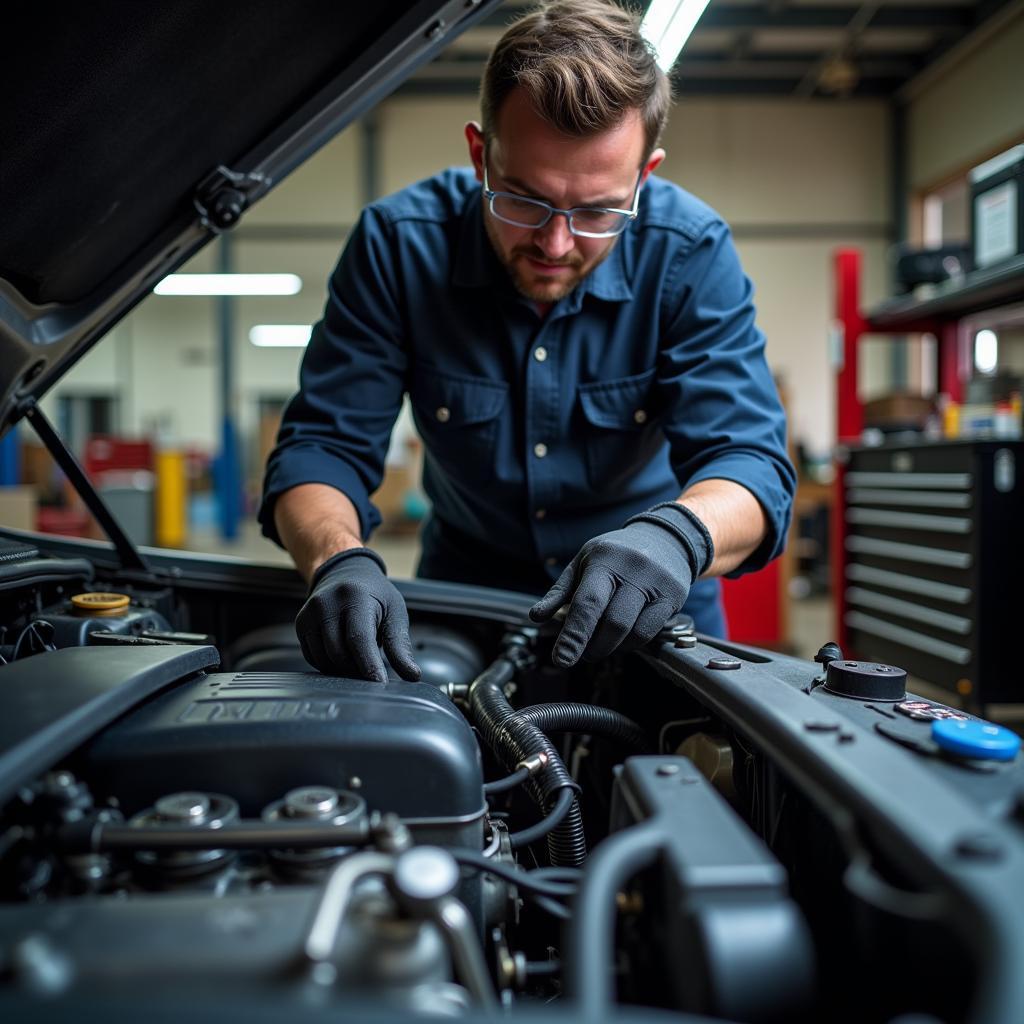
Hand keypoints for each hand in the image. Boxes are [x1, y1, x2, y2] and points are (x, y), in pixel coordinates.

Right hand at [296, 549, 420, 682]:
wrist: (345, 574)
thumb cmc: (375, 596)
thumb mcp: (394, 613)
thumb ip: (400, 646)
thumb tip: (412, 675)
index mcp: (355, 597)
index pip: (359, 638)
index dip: (369, 665)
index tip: (379, 684)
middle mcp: (327, 603)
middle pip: (340, 653)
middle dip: (358, 668)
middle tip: (372, 666)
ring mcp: (310, 614)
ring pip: (325, 660)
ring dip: (343, 668)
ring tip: (359, 656)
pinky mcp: (301, 624)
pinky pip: (314, 658)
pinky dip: (330, 664)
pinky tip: (343, 653)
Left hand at [529, 503, 711, 666]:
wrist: (664, 538)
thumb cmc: (615, 554)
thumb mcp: (583, 562)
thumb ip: (559, 591)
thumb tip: (536, 617)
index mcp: (605, 560)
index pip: (588, 603)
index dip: (574, 635)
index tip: (561, 659)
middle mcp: (634, 570)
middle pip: (613, 623)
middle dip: (593, 647)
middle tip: (581, 654)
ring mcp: (657, 584)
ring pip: (633, 632)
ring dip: (611, 648)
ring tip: (600, 645)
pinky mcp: (674, 597)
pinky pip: (650, 632)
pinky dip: (631, 644)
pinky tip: (621, 639)